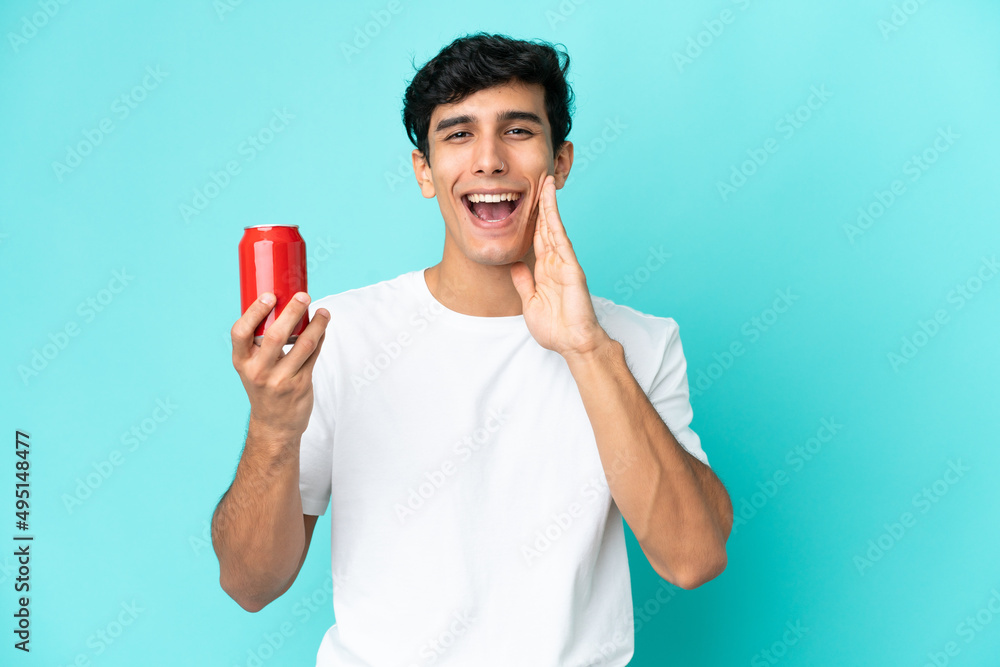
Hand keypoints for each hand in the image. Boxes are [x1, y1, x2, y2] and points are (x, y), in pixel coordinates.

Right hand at [231, 292, 329, 438]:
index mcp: (242, 361)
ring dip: (316, 325)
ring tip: (323, 312)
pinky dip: (319, 338)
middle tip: (304, 295)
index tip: (269, 296)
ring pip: (303, 345)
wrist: (274, 425)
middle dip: (292, 312)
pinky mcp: (300, 385)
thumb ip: (261, 342)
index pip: (240, 332)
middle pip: (275, 336)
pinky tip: (323, 328)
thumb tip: (284, 305)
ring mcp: (280, 380)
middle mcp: (258, 371)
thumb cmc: (264, 386)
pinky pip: (313, 356)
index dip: (254, 312)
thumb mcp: (252, 367)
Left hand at [510, 173, 610, 358]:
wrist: (572, 344)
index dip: (532, 218)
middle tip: (538, 178)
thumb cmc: (555, 328)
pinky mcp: (571, 267)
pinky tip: (549, 205)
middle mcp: (555, 263)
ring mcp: (564, 263)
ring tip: (545, 181)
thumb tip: (514, 264)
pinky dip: (554, 221)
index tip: (526, 199)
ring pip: (553, 227)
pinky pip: (560, 239)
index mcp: (545, 270)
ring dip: (548, 204)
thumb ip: (523, 282)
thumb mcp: (529, 302)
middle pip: (546, 226)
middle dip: (541, 203)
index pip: (537, 238)